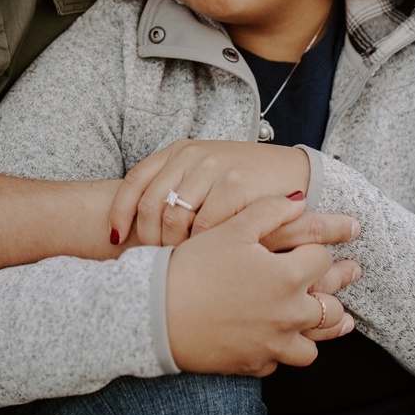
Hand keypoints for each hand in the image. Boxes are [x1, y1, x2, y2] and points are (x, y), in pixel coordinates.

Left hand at [110, 139, 310, 245]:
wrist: (298, 174)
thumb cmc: (246, 182)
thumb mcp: (205, 174)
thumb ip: (176, 188)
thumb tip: (136, 226)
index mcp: (178, 151)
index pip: (134, 181)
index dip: (119, 212)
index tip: (116, 238)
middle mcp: (191, 156)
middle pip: (150, 204)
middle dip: (147, 238)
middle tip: (154, 261)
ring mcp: (213, 169)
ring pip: (175, 217)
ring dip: (173, 246)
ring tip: (179, 263)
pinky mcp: (236, 185)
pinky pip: (206, 225)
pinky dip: (200, 246)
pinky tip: (205, 259)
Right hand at [165, 195, 359, 375]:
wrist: (154, 312)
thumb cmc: (190, 266)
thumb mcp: (228, 229)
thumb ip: (268, 211)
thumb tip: (299, 198)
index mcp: (286, 277)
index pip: (321, 258)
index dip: (319, 245)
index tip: (321, 241)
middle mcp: (289, 314)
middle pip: (331, 305)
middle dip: (338, 285)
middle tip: (352, 272)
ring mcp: (274, 344)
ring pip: (314, 342)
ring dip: (320, 327)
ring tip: (329, 317)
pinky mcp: (255, 364)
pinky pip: (281, 359)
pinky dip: (283, 347)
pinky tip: (280, 337)